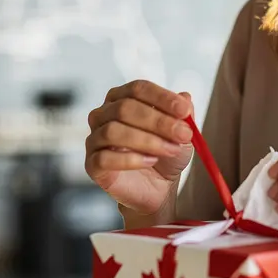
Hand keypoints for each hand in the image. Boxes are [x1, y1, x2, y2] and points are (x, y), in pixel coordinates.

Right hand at [85, 80, 194, 214]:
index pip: (138, 88)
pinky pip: (104, 157)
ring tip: (170, 150)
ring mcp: (95, 139)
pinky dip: (131, 159)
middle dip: (158, 121)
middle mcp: (104, 114)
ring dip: (147, 141)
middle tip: (183, 134)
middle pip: (125, 108)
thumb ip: (183, 115)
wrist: (157, 189)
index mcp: (123, 98)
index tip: (184, 110)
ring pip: (113, 131)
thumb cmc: (164, 155)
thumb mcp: (181, 134)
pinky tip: (149, 161)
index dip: (162, 97)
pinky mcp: (92, 164)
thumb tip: (185, 98)